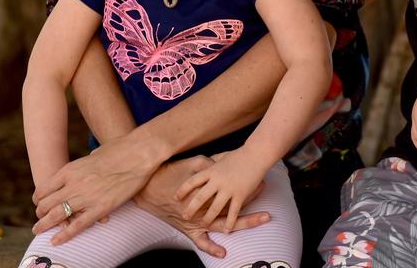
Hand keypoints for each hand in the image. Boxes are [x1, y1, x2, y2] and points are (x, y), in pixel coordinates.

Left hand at [32, 133, 160, 245]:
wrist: (138, 153)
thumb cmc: (119, 149)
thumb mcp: (94, 154)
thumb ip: (86, 164)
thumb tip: (88, 165)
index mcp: (70, 170)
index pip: (44, 189)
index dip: (39, 199)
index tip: (40, 203)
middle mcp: (73, 184)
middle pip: (46, 204)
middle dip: (40, 213)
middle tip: (39, 219)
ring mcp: (86, 197)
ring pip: (56, 216)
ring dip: (44, 225)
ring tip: (38, 231)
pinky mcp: (100, 208)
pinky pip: (78, 226)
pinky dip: (64, 235)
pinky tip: (56, 241)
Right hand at [136, 157, 269, 258]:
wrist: (148, 190)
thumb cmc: (169, 174)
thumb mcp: (189, 164)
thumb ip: (207, 164)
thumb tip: (219, 163)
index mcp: (207, 191)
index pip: (232, 191)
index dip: (248, 188)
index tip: (262, 183)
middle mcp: (205, 209)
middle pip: (233, 210)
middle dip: (251, 211)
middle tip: (268, 214)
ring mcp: (198, 222)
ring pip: (223, 225)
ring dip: (242, 224)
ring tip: (258, 223)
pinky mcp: (188, 230)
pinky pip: (201, 242)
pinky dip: (212, 248)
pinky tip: (223, 252)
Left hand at [175, 148, 267, 231]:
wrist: (255, 155)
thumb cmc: (239, 155)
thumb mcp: (221, 157)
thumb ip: (211, 163)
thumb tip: (204, 165)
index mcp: (211, 171)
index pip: (192, 181)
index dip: (183, 190)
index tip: (175, 197)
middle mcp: (217, 181)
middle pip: (200, 197)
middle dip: (191, 208)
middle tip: (184, 216)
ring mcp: (229, 188)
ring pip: (215, 207)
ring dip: (208, 217)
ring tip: (203, 223)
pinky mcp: (240, 194)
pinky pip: (233, 212)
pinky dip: (229, 222)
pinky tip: (227, 230)